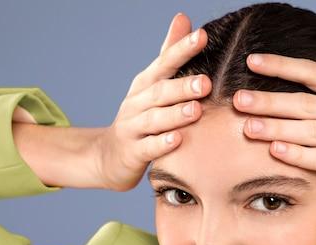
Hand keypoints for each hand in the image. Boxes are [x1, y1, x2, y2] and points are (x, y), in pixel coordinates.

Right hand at [95, 13, 211, 191]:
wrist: (109, 156)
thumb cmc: (140, 117)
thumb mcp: (152, 85)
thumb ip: (169, 54)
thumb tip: (183, 17)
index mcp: (146, 84)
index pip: (165, 63)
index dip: (182, 49)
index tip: (202, 36)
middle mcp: (137, 102)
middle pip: (160, 91)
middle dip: (182, 86)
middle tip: (206, 82)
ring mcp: (132, 128)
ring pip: (154, 119)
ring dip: (175, 115)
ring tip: (196, 110)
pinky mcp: (132, 152)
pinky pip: (148, 148)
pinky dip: (162, 144)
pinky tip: (177, 141)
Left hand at [232, 26, 315, 206]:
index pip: (314, 72)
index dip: (282, 66)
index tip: (252, 61)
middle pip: (306, 103)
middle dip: (269, 101)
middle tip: (237, 100)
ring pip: (312, 131)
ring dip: (278, 128)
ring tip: (247, 127)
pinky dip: (301, 155)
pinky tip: (277, 152)